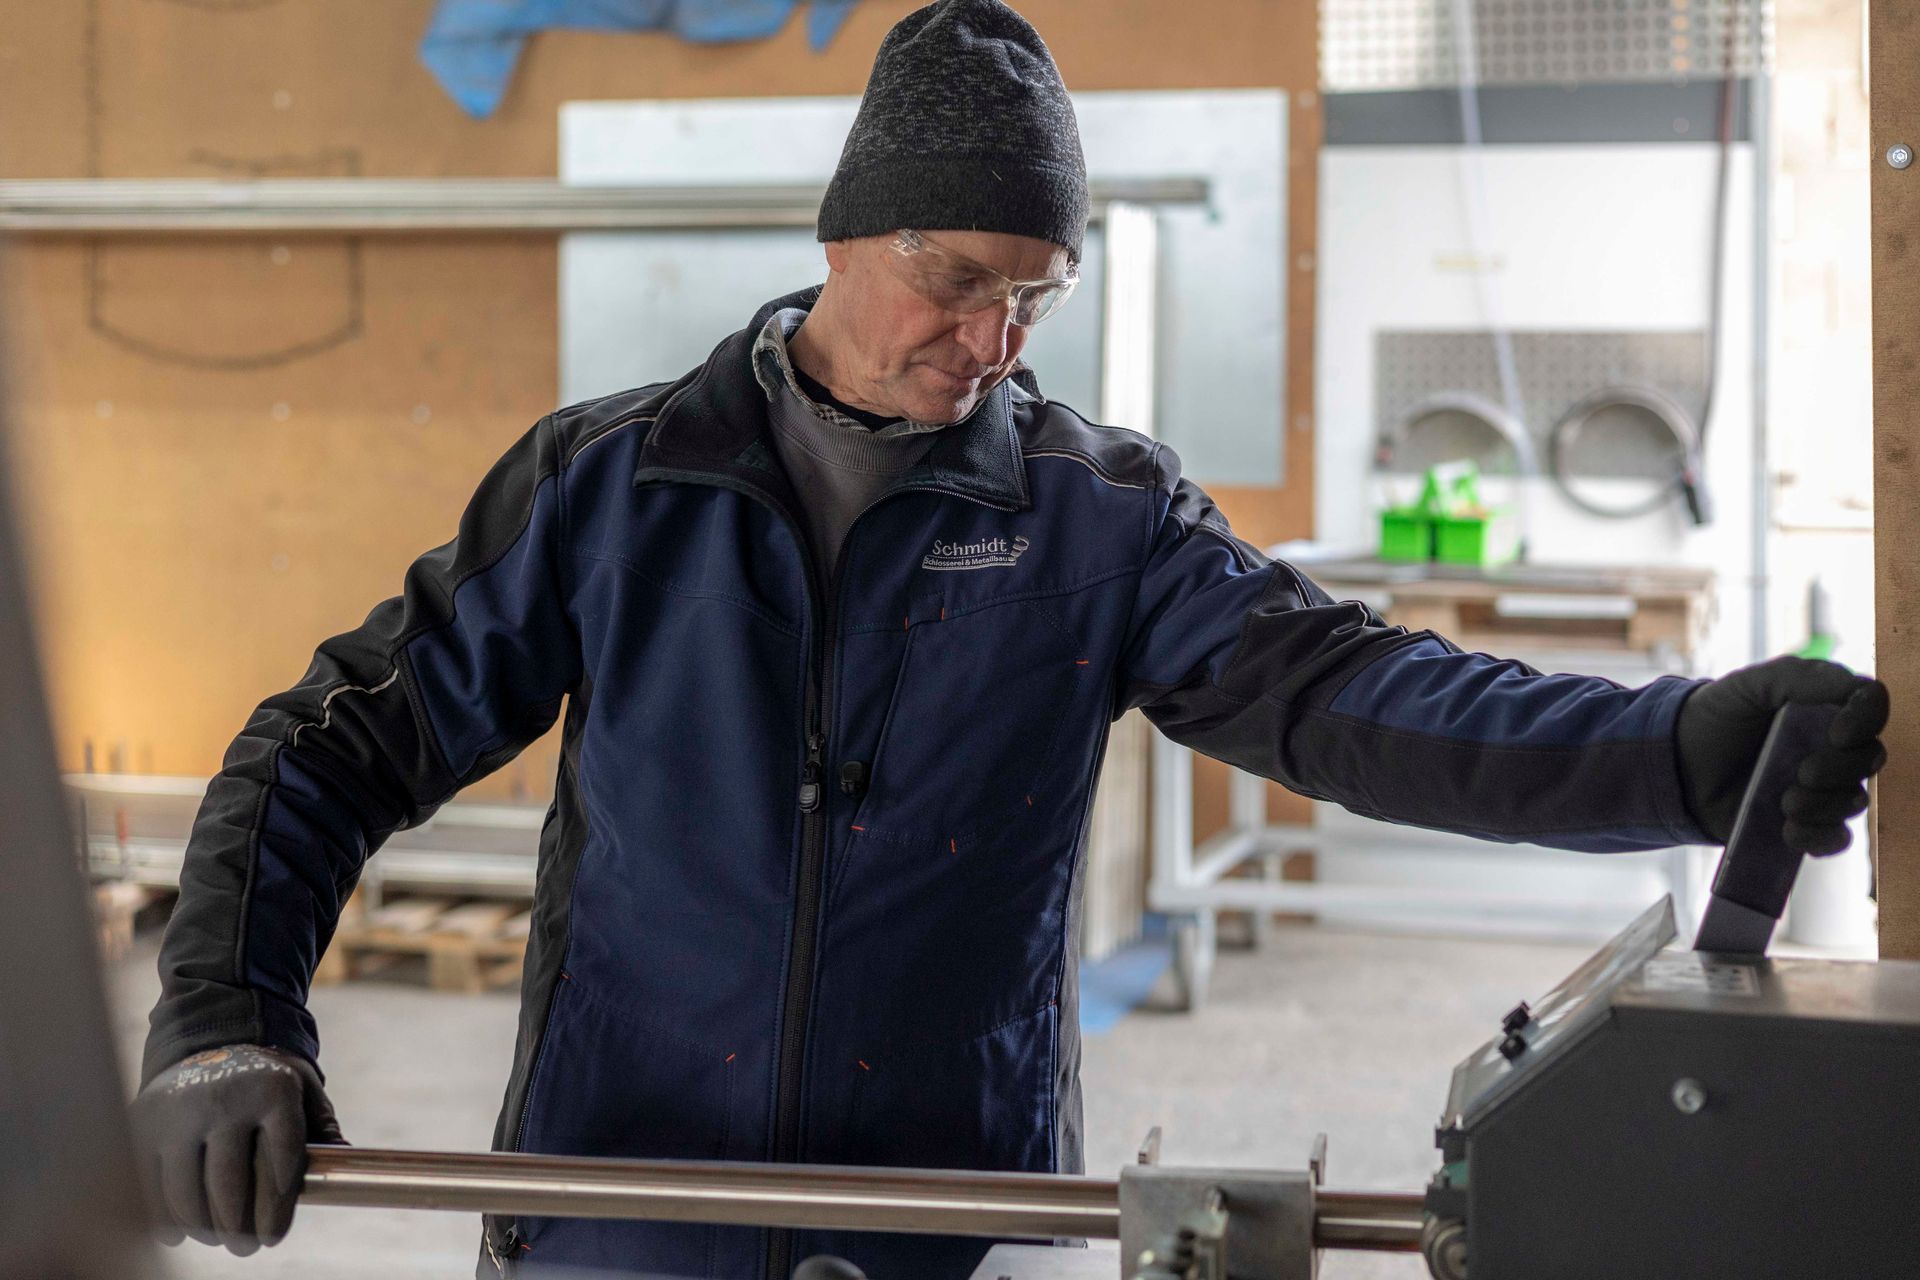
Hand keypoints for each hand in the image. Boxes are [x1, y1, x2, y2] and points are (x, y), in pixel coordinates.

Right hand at [130, 1044, 343, 1253]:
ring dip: (202, 1226)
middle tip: (246, 1249)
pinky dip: (164, 1215)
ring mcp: (181, 1110)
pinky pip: (150, 1181)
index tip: (273, 1236)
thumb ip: (322, 1123)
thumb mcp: (302, 1088)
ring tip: (218, 1239)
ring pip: (187, 1189)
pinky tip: (180, 1232)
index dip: (277, 1208)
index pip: (280, 1161)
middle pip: (230, 1183)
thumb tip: (346, 1156)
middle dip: (239, 1227)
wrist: (210, 1040)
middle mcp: (226, 1098)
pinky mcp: (144, 1122)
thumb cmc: (265, 1078)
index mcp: (273, 1090)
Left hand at [1676, 656, 1888, 851]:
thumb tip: (1852, 686)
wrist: (1677, 765)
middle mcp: (1830, 749)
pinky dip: (1820, 838)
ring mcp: (1820, 788)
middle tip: (1804, 772)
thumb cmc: (1715, 718)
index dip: (1867, 720)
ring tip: (1785, 802)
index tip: (1838, 733)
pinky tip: (1789, 830)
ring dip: (1827, 804)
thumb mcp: (1747, 686)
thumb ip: (1796, 677)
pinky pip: (1835, 839)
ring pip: (1854, 800)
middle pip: (1869, 758)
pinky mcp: (1804, 823)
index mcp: (1823, 709)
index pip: (1870, 708)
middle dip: (1843, 768)